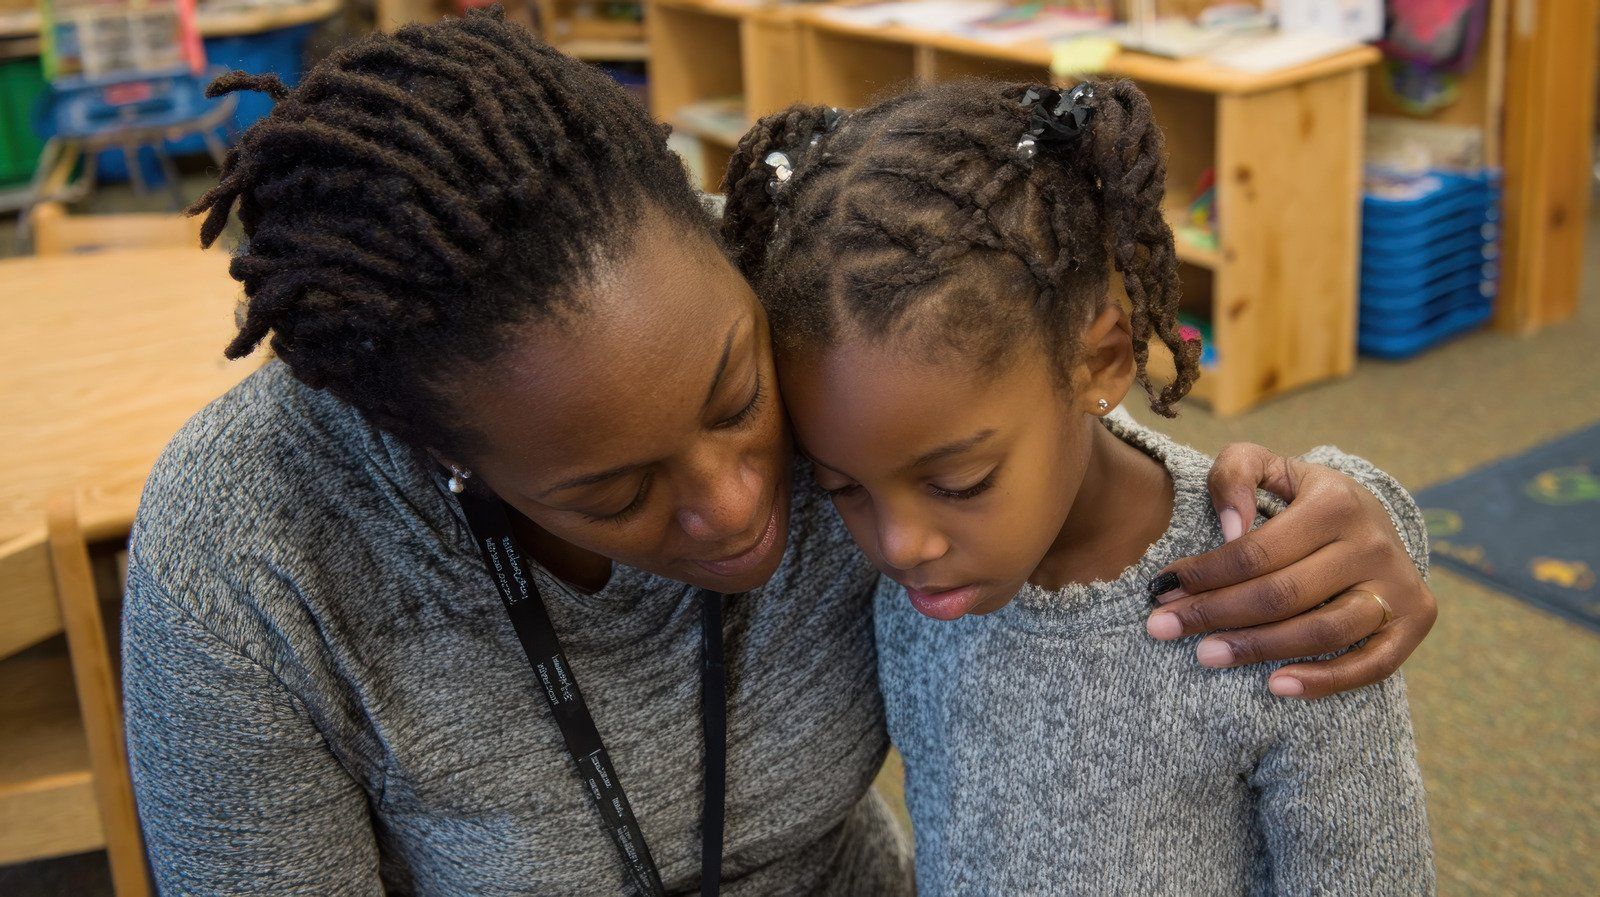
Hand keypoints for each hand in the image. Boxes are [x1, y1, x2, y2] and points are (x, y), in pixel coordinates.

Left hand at [1146, 443, 1436, 698]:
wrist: (1371, 517)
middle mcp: (1373, 543)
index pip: (1256, 552)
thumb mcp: (1266, 467)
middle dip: (1214, 614)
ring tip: (1205, 655)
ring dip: (1258, 649)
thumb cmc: (1301, 498)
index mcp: (1335, 502)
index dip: (1203, 575)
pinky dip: (1324, 681)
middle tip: (1162, 628)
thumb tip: (1231, 527)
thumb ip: (1236, 475)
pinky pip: (1372, 665)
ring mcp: (1399, 585)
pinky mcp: (1415, 621)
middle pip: (1282, 595)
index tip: (1160, 590)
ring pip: (1322, 632)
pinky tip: (1275, 686)